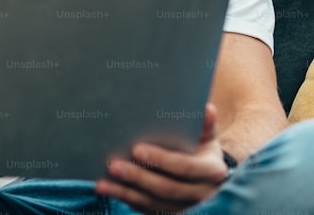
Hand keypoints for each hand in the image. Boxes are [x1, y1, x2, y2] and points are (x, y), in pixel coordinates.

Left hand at [94, 103, 228, 212]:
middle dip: (138, 177)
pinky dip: (125, 199)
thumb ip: (206, 124)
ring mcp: (185, 207)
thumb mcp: (207, 135)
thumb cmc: (202, 146)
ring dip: (125, 193)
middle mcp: (201, 194)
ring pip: (153, 202)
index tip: (136, 149)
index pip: (184, 167)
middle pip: (166, 188)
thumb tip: (206, 109)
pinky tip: (107, 190)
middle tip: (113, 165)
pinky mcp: (169, 213)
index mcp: (212, 171)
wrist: (207, 174)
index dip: (161, 160)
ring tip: (101, 183)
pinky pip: (146, 209)